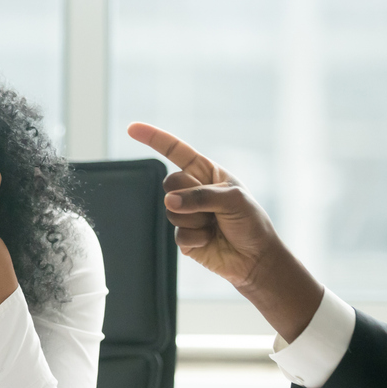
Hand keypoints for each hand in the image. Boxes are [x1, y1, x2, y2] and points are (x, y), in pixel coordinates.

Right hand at [126, 122, 322, 341]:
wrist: (255, 259)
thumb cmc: (251, 222)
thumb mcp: (233, 200)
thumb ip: (200, 196)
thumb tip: (169, 202)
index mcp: (206, 173)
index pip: (176, 151)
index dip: (154, 139)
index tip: (131, 128)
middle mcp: (194, 191)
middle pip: (170, 183)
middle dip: (187, 195)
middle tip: (211, 207)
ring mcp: (187, 214)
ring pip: (171, 211)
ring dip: (196, 219)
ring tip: (215, 225)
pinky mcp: (184, 236)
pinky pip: (177, 234)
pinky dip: (196, 238)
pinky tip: (210, 241)